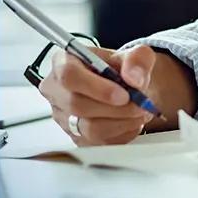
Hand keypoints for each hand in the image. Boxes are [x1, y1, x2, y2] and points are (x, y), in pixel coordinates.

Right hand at [37, 45, 157, 145]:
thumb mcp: (137, 54)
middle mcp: (57, 90)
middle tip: (139, 104)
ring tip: (140, 111)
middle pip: (77, 105)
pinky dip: (121, 133)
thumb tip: (134, 78)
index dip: (96, 87)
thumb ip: (138, 60)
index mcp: (64, 62)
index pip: (69, 75)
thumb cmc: (123, 68)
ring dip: (121, 122)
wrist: (126, 88)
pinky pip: (97, 142)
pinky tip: (132, 121)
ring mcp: (63, 116)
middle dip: (115, 108)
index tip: (124, 94)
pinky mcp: (75, 137)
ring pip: (88, 128)